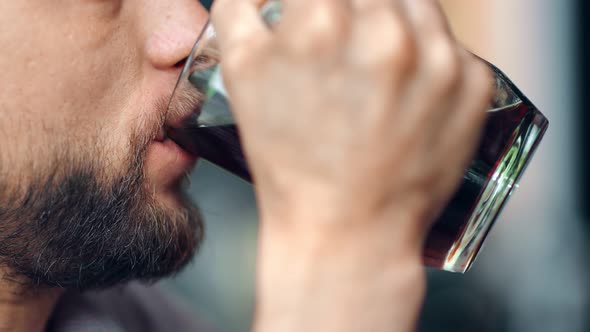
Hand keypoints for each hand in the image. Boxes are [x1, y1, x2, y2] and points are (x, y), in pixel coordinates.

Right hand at [212, 0, 491, 330]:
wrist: (346, 230)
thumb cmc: (290, 160)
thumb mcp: (241, 75)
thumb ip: (242, 7)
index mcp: (323, 20)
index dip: (317, 4)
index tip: (320, 18)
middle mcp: (387, 31)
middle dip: (355, 9)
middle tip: (346, 48)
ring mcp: (438, 58)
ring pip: (416, 4)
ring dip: (394, 22)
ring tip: (375, 67)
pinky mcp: (473, 85)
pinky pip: (450, 44)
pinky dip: (428, 57)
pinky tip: (404, 92)